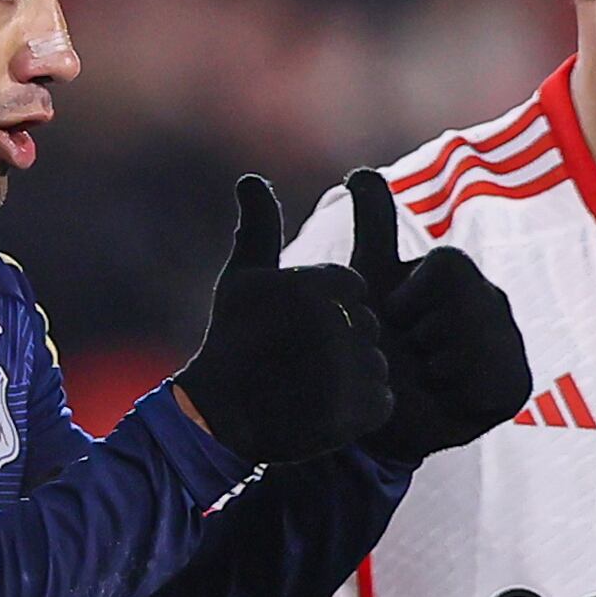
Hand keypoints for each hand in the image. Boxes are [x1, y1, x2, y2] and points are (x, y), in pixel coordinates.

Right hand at [176, 175, 390, 465]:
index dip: (330, 310)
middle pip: (368, 326)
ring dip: (352, 378)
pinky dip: (359, 411)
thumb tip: (251, 179)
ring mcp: (345, 370)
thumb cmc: (231, 341)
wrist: (216, 417)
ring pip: (376, 366)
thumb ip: (259, 227)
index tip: (297, 329)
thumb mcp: (242, 279)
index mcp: (314, 286)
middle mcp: (333, 324)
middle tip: (299, 362)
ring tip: (309, 388)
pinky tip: (324, 412)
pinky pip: (379, 404)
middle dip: (343, 344)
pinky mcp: (353, 413)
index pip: (354, 289)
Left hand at [342, 170, 532, 462]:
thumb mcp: (364, 282)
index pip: (447, 264)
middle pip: (464, 301)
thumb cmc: (367, 345)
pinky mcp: (515, 383)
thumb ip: (373, 226)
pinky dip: (458, 390)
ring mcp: (507, 340)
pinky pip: (491, 377)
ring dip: (436, 363)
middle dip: (420, 332)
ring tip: (425, 373)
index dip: (410, 296)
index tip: (396, 315)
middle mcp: (488, 299)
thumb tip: (363, 170)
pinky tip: (446, 394)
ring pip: (477, 338)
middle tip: (407, 351)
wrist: (372, 419)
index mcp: (454, 274)